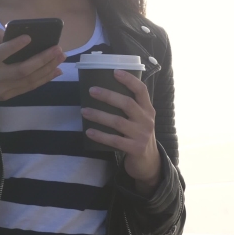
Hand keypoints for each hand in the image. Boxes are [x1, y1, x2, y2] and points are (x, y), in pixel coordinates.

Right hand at [0, 29, 64, 128]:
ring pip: (29, 80)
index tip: (29, 37)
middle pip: (22, 70)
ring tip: (61, 57)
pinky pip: (29, 87)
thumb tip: (7, 32)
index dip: (14, 46)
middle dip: (42, 59)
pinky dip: (44, 79)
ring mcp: (3, 89)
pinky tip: (56, 71)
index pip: (0, 54)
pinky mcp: (8, 95)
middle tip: (58, 48)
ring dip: (48, 69)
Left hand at [81, 69, 161, 194]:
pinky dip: (100, 135)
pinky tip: (89, 131)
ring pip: (118, 122)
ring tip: (84, 111)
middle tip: (91, 90)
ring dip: (99, 115)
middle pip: (127, 104)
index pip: (141, 90)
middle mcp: (147, 120)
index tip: (115, 71)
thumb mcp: (140, 119)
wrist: (149, 163)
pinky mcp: (135, 148)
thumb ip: (131, 107)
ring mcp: (142, 135)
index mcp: (148, 109)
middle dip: (108, 96)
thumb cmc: (139, 135)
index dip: (129, 80)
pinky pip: (115, 140)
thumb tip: (104, 90)